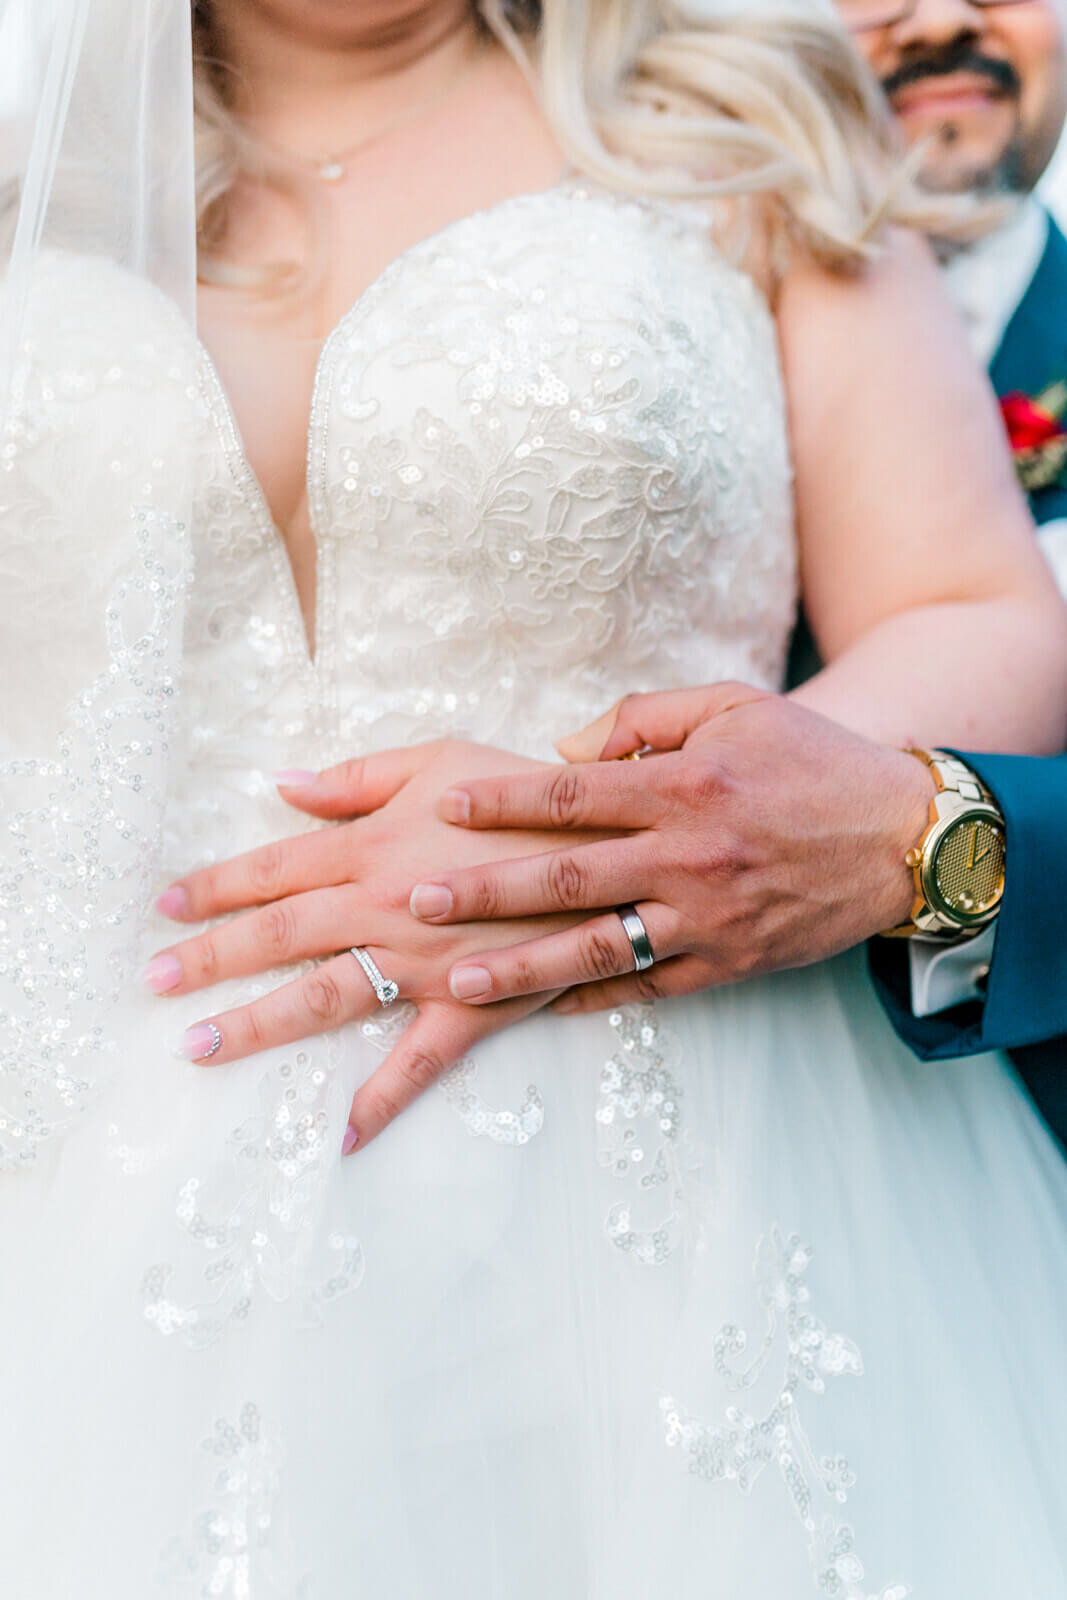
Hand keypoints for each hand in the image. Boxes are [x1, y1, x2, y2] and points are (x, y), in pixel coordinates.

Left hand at [146, 740, 595, 1148]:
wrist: (612, 846)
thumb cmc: (527, 794)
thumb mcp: (441, 759)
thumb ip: (357, 776)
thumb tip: (285, 785)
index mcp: (372, 845)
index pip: (273, 868)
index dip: (215, 886)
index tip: (166, 905)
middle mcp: (382, 909)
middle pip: (278, 935)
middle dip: (210, 957)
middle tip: (153, 981)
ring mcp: (421, 966)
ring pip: (322, 999)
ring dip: (256, 1025)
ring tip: (198, 1046)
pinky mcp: (468, 1008)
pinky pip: (416, 1064)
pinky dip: (378, 1101)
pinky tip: (338, 1138)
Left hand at [408, 684, 935, 1011]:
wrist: (902, 837)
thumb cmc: (810, 761)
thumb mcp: (735, 706)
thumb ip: (642, 719)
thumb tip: (566, 750)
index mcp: (684, 786)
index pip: (573, 794)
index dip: (504, 800)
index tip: (446, 807)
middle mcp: (689, 856)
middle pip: (569, 878)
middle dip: (487, 893)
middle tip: (418, 903)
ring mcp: (707, 918)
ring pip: (598, 949)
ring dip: (523, 968)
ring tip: (459, 981)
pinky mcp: (728, 962)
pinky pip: (647, 988)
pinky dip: (592, 1000)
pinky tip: (539, 1010)